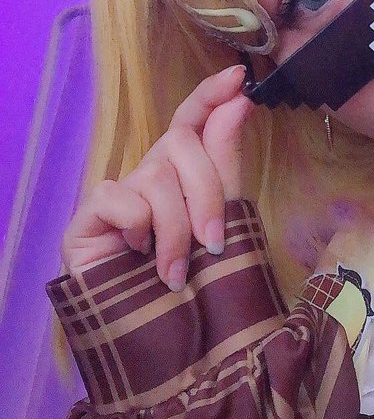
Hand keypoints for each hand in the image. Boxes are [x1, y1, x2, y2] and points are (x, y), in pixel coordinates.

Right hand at [62, 65, 254, 289]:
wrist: (159, 339)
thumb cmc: (195, 284)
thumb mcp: (222, 219)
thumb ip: (226, 161)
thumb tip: (240, 100)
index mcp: (184, 174)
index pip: (192, 120)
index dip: (210, 96)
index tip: (236, 79)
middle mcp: (150, 176)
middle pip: (181, 145)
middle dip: (207, 194)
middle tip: (215, 244)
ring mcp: (118, 194)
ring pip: (156, 177)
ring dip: (176, 229)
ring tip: (177, 271)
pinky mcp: (88, 216)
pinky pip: (120, 198)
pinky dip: (138, 228)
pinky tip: (136, 255)